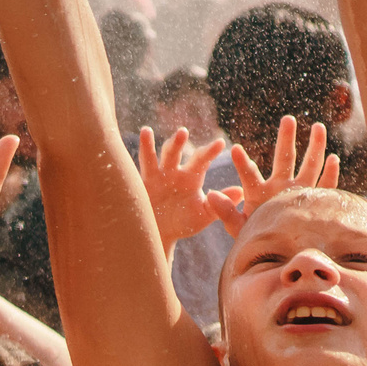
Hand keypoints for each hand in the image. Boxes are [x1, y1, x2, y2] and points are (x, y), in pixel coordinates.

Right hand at [138, 127, 230, 248]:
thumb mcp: (203, 214)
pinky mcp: (141, 184)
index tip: (221, 143)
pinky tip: (125, 149)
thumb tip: (241, 192)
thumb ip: (219, 204)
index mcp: (190, 178)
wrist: (160, 235)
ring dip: (149, 144)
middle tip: (183, 132)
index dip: (209, 152)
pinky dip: (132, 159)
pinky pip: (137, 169)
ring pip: (153, 157)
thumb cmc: (184, 224)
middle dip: (178, 143)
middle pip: (176, 153)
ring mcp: (155, 177)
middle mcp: (173, 172)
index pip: (200, 160)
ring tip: (146, 131)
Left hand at [207, 117, 341, 238]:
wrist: (280, 253)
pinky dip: (330, 174)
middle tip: (287, 118)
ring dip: (314, 147)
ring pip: (309, 166)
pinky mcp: (313, 202)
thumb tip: (211, 194)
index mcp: (258, 192)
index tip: (234, 149)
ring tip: (317, 126)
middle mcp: (279, 187)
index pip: (249, 174)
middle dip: (286, 138)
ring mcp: (298, 193)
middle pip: (284, 158)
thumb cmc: (256, 239)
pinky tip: (333, 158)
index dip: (241, 163)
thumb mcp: (238, 227)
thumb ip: (225, 212)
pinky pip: (325, 187)